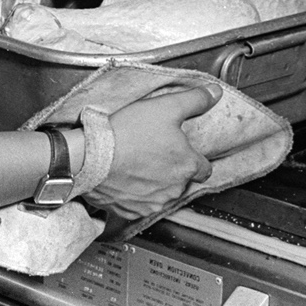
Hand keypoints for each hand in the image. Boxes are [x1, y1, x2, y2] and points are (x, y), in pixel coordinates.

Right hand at [83, 85, 219, 221]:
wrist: (90, 157)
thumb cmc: (127, 132)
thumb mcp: (165, 107)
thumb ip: (194, 100)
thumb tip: (215, 92)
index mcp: (187, 166)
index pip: (205, 169)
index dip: (194, 158)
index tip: (180, 151)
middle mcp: (175, 189)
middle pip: (183, 182)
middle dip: (173, 170)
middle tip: (154, 153)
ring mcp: (153, 203)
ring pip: (163, 195)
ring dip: (156, 184)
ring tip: (138, 164)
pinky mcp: (133, 212)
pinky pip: (140, 205)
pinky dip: (135, 195)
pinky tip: (125, 178)